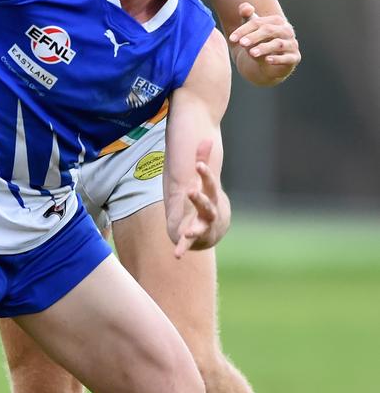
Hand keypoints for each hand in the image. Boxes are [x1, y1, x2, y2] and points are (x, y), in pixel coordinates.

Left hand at [174, 140, 222, 258]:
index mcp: (211, 194)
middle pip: (207, 204)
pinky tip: (177, 254)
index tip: (199, 164)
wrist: (215, 226)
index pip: (209, 182)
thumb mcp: (202, 179)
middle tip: (191, 192)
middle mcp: (210, 211)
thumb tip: (206, 138)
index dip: (205, 173)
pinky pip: (188, 244)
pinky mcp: (194, 238)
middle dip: (200, 199)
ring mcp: (204, 226)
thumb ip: (202, 159)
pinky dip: (183, 248)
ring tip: (188, 231)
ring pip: (201, 227)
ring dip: (195, 229)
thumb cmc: (207, 198)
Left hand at [229, 2, 300, 68]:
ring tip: (251, 53)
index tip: (232, 39)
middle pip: (269, 31)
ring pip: (278, 44)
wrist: (269, 63)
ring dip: (264, 48)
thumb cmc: (259, 42)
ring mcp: (292, 44)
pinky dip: (277, 59)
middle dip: (254, 37)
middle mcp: (287, 31)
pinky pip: (287, 58)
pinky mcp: (294, 58)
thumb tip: (245, 7)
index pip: (259, 22)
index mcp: (277, 21)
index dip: (244, 30)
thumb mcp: (252, 30)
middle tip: (242, 43)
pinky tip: (267, 60)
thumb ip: (247, 17)